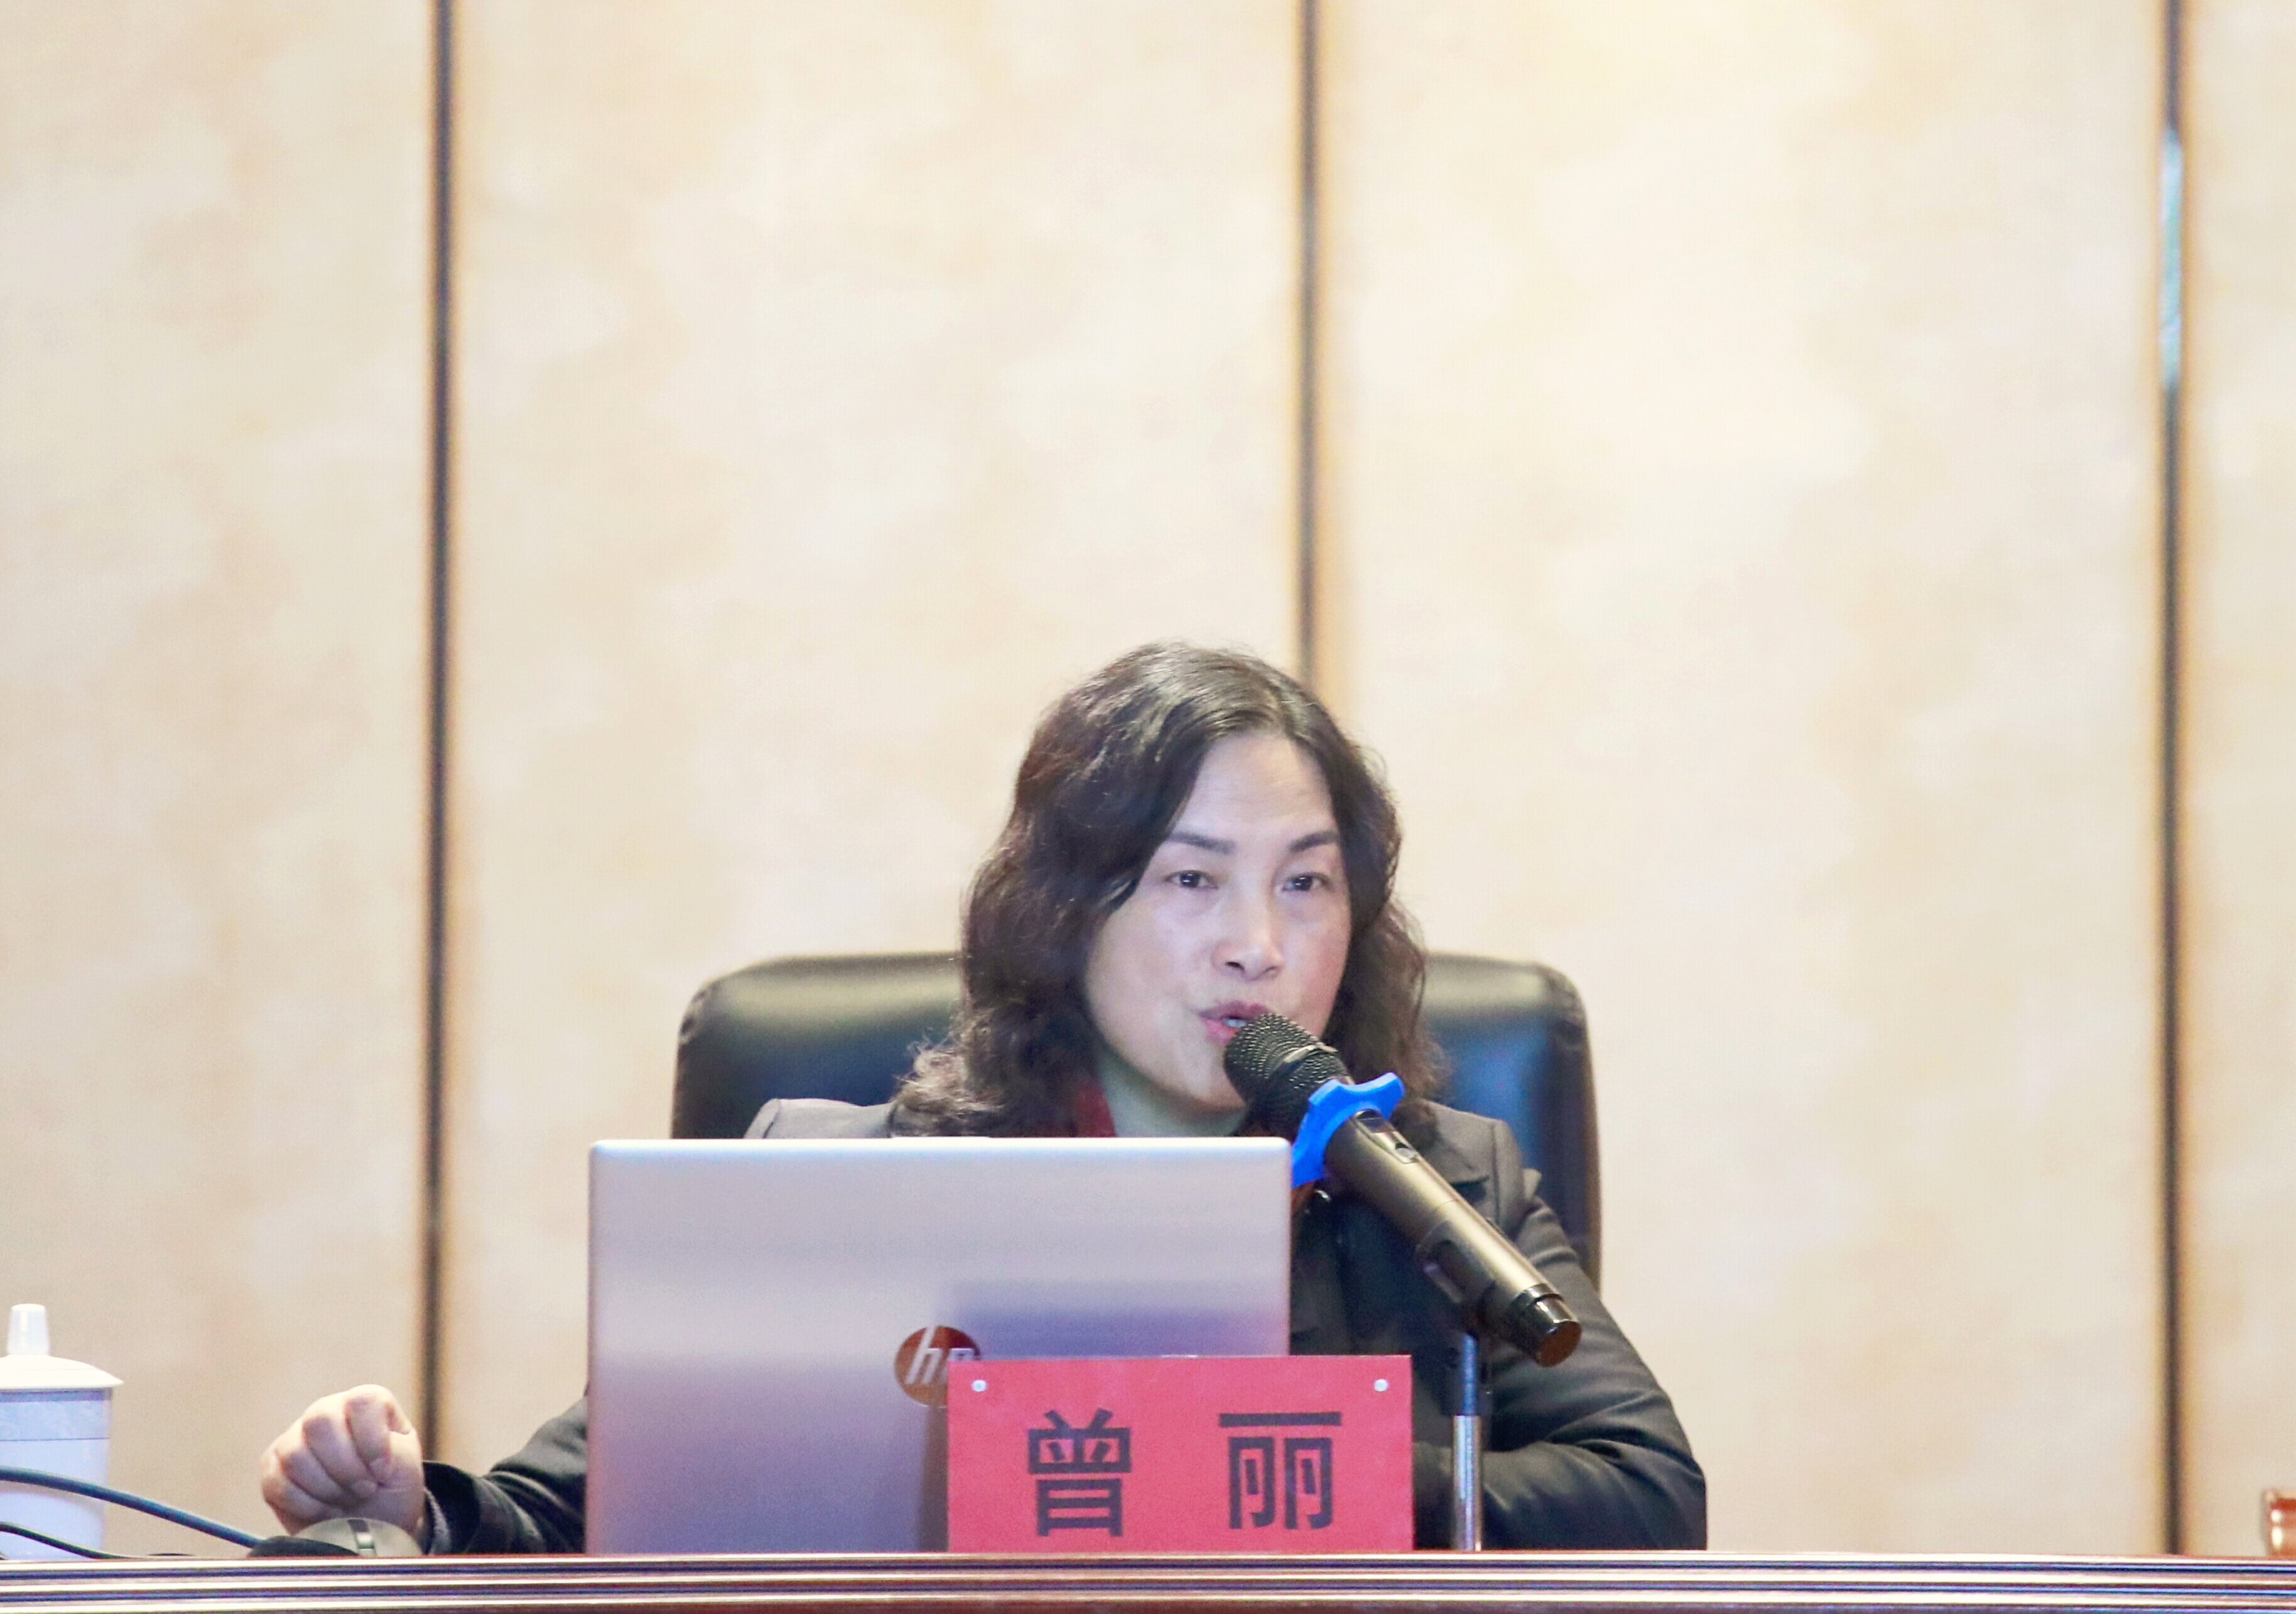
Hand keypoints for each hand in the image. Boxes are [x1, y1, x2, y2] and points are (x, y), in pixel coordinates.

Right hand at [260, 1385, 427, 1543]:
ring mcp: (294, 1440)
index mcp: (364, 1403)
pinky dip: (307, 1506)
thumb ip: (390, 1448)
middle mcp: (326, 1412)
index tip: (383, 1472)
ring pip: (296, 1455)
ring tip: (348, 1500)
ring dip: (328, 1489)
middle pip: (320, 1422)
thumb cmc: (392, 1488)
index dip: (373, 1441)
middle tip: (365, 1490)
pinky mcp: (273, 1471)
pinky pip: (277, 1484)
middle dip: (346, 1467)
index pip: (362, 1402)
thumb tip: (355, 1451)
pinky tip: (328, 1512)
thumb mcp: (407, 1466)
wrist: (371, 1523)